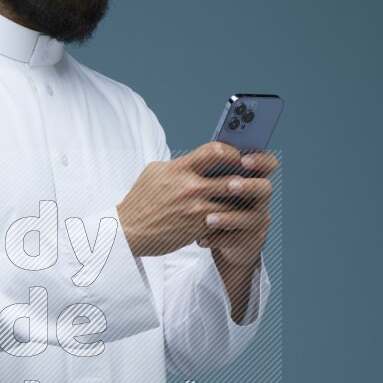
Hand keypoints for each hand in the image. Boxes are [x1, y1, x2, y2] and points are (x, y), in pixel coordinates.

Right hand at [116, 141, 273, 258]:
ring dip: (244, 201)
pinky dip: (232, 218)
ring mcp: (196, 209)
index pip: (216, 151)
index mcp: (179, 169)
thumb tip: (199, 159)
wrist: (129, 231)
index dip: (232, 152)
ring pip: (234, 202)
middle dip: (247, 178)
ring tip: (250, 198)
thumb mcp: (155, 172)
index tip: (237, 156)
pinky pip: (224, 221)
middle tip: (254, 177)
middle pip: (233, 177)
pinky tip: (237, 216)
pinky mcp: (198, 227)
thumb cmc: (141, 200)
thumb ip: (179, 164)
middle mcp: (190, 187)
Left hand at [197, 149, 277, 267]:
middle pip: (264, 188)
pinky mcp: (251, 240)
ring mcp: (258, 219)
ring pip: (252, 217)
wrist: (216, 237)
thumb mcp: (210, 185)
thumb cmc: (211, 202)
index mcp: (252, 177)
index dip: (259, 160)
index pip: (266, 163)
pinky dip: (218, 239)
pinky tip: (201, 239)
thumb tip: (196, 158)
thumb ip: (211, 172)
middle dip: (248, 186)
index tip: (243, 160)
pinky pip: (238, 239)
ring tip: (208, 220)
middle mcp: (259, 197)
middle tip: (231, 186)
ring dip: (229, 217)